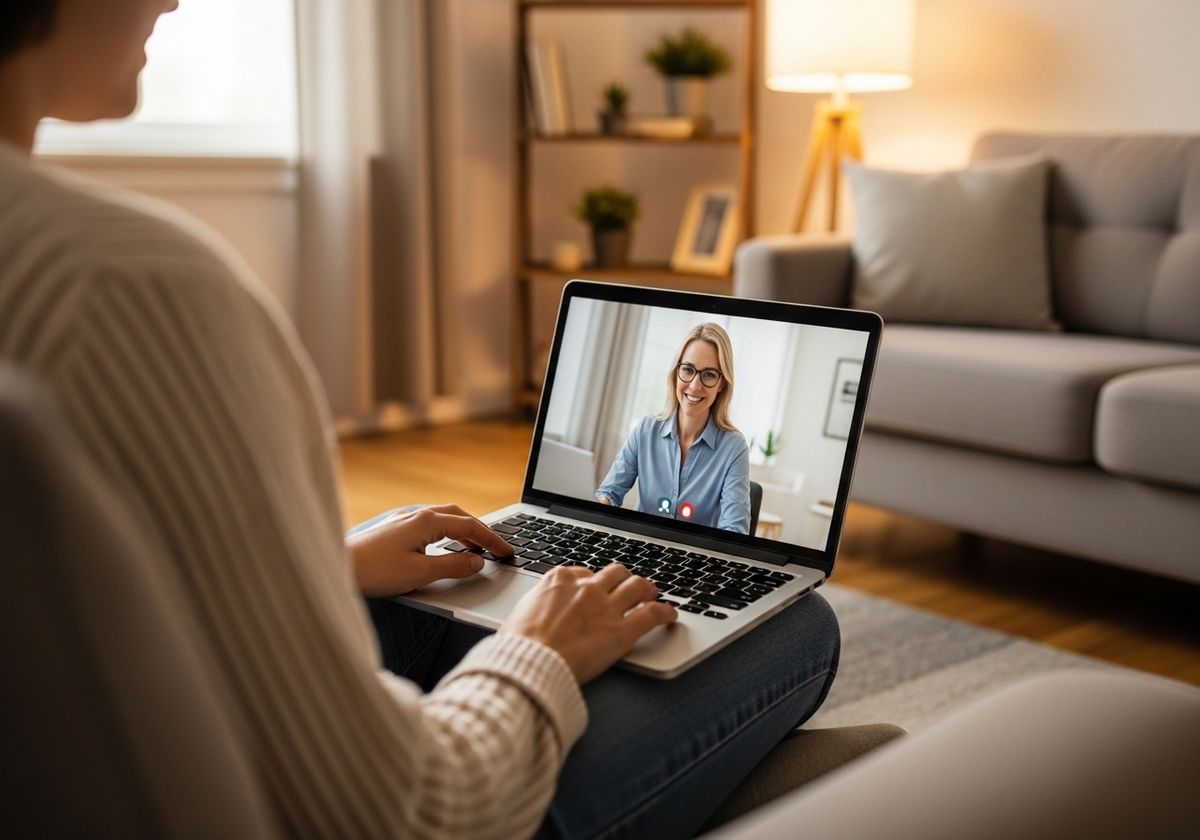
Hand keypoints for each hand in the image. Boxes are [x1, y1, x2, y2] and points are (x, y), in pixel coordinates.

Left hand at [348, 505, 512, 596]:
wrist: (336, 567)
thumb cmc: (374, 571)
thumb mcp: (420, 573)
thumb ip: (453, 567)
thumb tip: (478, 562)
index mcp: (427, 521)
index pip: (470, 526)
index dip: (493, 540)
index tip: (508, 552)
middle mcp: (416, 515)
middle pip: (459, 516)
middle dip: (481, 530)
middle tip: (496, 547)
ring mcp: (403, 520)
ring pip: (443, 518)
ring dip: (463, 530)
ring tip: (476, 548)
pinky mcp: (393, 529)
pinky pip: (429, 525)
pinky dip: (446, 533)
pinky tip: (444, 546)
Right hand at [499, 563, 677, 683]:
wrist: (528, 662)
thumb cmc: (519, 645)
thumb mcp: (521, 612)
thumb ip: (539, 604)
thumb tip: (540, 610)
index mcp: (560, 580)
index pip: (585, 572)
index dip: (593, 582)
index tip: (595, 590)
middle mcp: (587, 588)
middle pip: (616, 573)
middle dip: (624, 579)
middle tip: (629, 588)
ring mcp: (606, 607)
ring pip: (638, 586)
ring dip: (648, 589)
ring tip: (653, 595)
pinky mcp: (622, 631)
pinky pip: (653, 615)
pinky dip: (665, 612)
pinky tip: (670, 615)